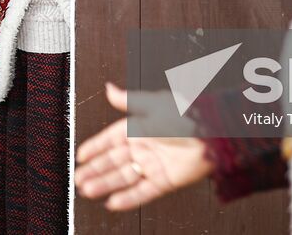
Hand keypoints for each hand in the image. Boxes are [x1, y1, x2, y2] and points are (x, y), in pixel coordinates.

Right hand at [74, 83, 212, 210]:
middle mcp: (144, 146)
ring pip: (124, 177)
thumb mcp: (152, 104)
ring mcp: (154, 164)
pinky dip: (128, 198)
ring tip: (88, 191)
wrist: (213, 133)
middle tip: (78, 179)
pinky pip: (143, 191)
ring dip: (106, 184)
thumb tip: (108, 88)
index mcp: (139, 127)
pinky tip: (113, 202)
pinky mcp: (165, 180)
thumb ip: (127, 100)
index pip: (110, 139)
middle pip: (114, 161)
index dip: (95, 147)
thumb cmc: (185, 113)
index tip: (80, 156)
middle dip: (95, 170)